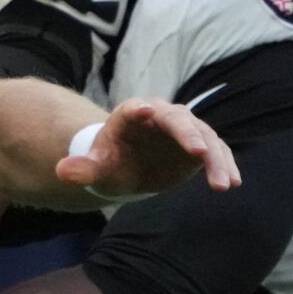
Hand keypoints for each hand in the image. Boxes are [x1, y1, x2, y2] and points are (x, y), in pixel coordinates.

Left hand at [57, 98, 240, 198]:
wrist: (126, 169)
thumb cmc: (107, 164)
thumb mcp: (95, 168)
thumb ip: (82, 169)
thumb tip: (61, 171)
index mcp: (130, 115)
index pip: (135, 109)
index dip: (140, 110)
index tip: (145, 110)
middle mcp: (160, 116)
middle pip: (178, 119)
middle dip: (188, 134)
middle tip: (200, 152)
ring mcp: (183, 130)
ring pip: (204, 137)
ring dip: (215, 158)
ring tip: (221, 183)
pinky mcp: (199, 146)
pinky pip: (216, 153)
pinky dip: (224, 165)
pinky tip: (231, 183)